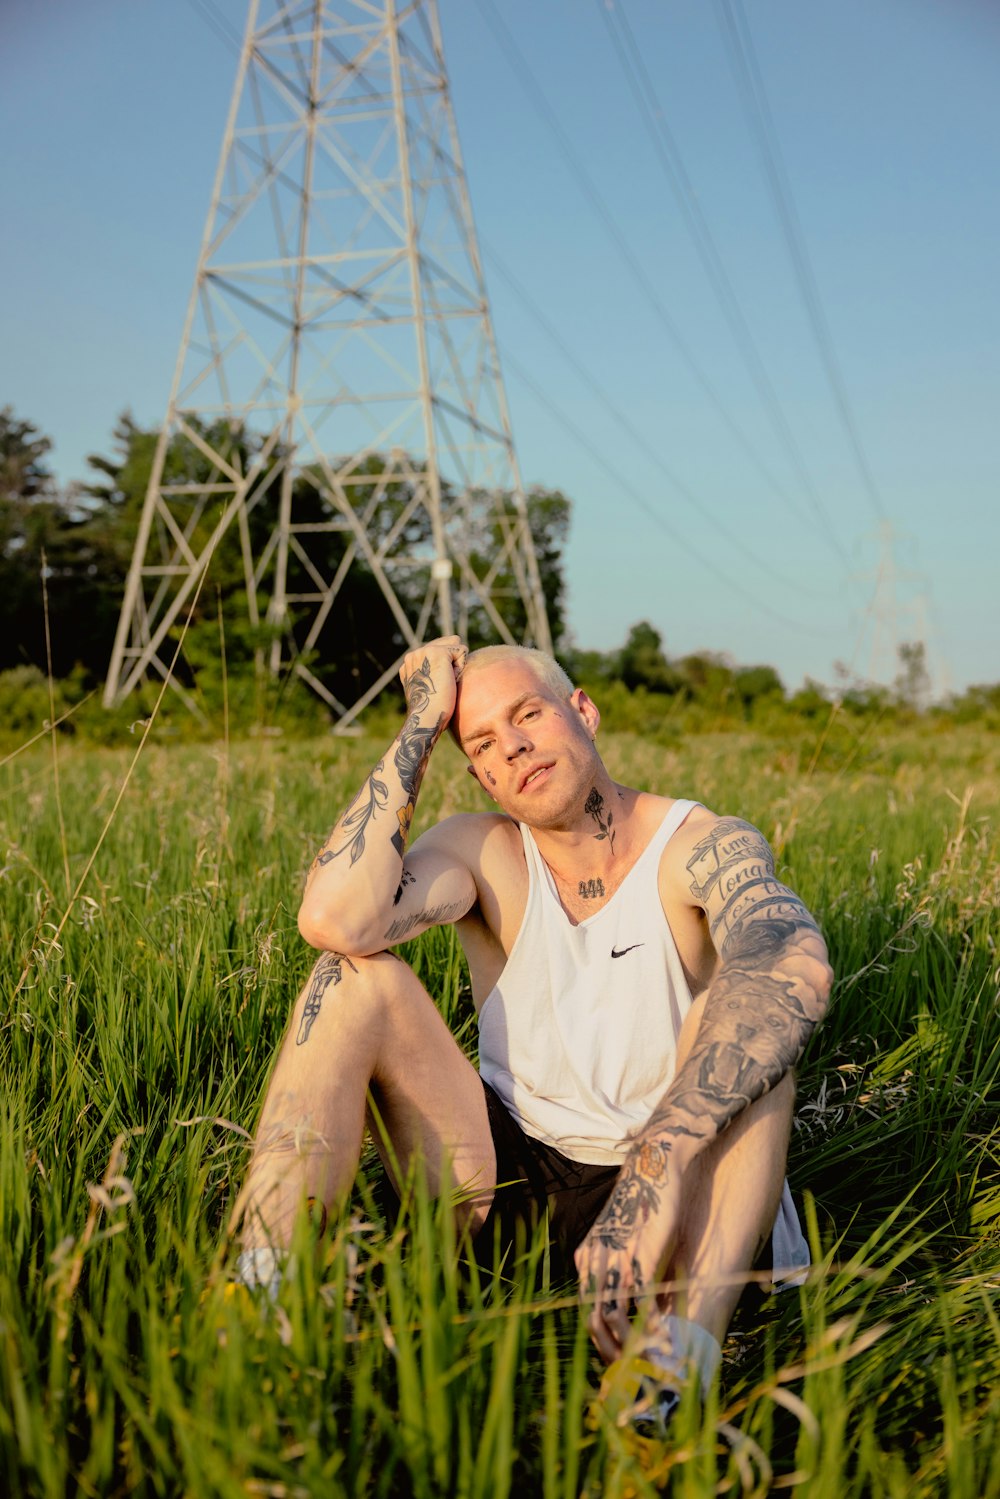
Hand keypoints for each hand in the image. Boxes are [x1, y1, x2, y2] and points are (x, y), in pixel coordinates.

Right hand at [399, 636, 466, 722]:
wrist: (428, 717)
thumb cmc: (432, 710)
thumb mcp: (429, 688)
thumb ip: (432, 674)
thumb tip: (450, 668)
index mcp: (410, 663)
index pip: (438, 650)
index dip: (446, 666)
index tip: (438, 686)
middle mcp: (414, 655)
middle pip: (448, 644)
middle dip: (452, 663)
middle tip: (442, 685)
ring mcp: (424, 651)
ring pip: (455, 646)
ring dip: (456, 665)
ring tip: (445, 682)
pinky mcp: (437, 652)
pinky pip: (461, 650)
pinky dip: (460, 667)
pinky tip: (449, 681)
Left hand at [574, 1153, 681, 1362]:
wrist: (653, 1169)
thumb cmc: (643, 1207)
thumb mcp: (625, 1240)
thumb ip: (622, 1269)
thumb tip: (635, 1304)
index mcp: (587, 1258)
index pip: (585, 1310)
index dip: (600, 1339)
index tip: (618, 1357)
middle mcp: (596, 1260)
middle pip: (595, 1319)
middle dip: (613, 1349)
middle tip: (633, 1369)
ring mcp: (618, 1259)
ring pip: (617, 1315)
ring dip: (634, 1342)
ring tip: (652, 1358)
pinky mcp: (642, 1255)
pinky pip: (643, 1299)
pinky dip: (653, 1322)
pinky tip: (666, 1334)